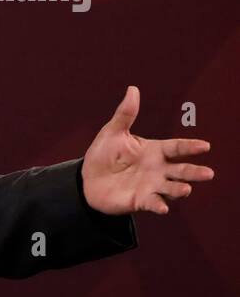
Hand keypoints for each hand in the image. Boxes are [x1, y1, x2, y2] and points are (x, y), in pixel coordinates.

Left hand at [81, 85, 213, 215]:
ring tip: (186, 189)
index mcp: (155, 151)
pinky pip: (153, 204)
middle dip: (194, 172)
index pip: (176, 147)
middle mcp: (158, 169)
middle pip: (181, 170)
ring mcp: (151, 186)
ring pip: (172, 188)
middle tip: (208, 173)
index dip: (191, 147)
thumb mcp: (113, 132)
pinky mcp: (141, 200)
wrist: (87, 180)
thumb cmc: (103, 154)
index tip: (205, 146)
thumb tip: (133, 89)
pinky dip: (159, 205)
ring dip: (180, 189)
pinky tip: (162, 207)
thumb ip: (126, 114)